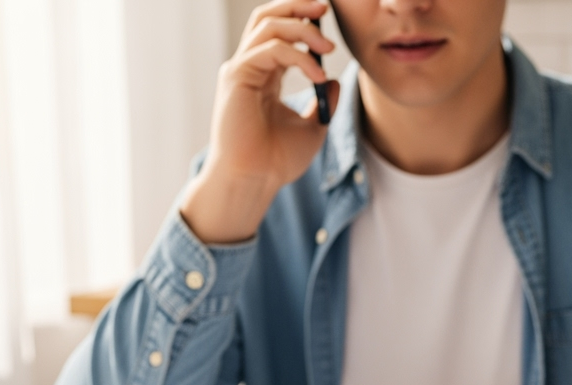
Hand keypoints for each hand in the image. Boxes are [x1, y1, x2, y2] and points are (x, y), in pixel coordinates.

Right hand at [181, 0, 340, 243]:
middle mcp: (249, 67)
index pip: (279, 31)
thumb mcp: (312, 128)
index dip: (301, 18)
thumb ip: (323, 102)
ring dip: (302, 28)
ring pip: (268, 25)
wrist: (254, 181)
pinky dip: (298, 56)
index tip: (327, 19)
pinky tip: (317, 75)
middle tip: (325, 7)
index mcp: (264, 74)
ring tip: (328, 47)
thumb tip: (335, 81)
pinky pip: (271, 50)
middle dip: (297, 5)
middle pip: (267, 16)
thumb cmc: (276, 161)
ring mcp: (240, 70)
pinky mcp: (236, 77)